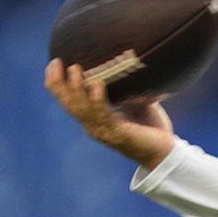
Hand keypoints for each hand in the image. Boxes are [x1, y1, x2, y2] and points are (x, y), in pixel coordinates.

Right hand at [43, 58, 174, 168]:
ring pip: (83, 110)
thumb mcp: (134, 102)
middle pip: (69, 105)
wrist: (165, 153)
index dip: (58, 84)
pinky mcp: (118, 135)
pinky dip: (99, 100)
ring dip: (77, 89)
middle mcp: (94, 126)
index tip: (53, 64)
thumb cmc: (150, 127)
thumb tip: (123, 63)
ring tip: (74, 70)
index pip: (69, 101)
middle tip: (57, 64)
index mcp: (94, 118)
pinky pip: (105, 116)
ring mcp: (104, 132)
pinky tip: (97, 85)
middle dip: (60, 84)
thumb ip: (125, 87)